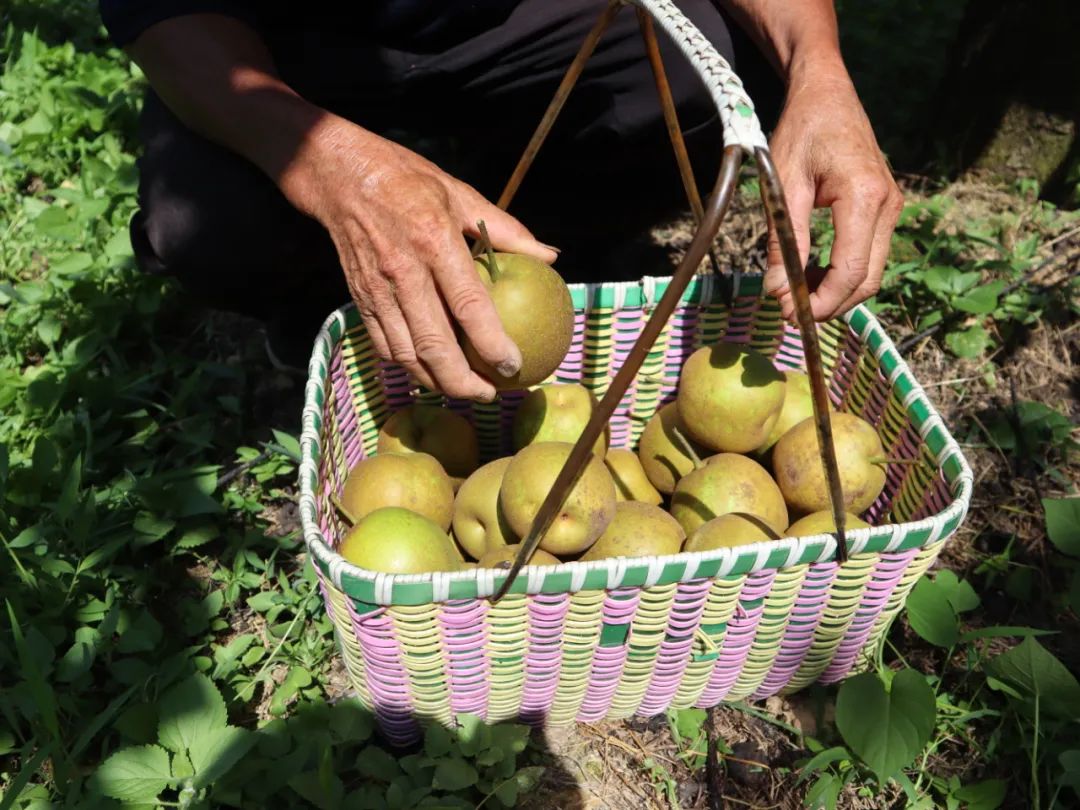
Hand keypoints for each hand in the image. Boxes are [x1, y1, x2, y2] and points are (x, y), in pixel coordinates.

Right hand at [282, 114, 556, 400]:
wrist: (341, 176)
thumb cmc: (408, 181)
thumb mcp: (460, 193)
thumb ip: (506, 230)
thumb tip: (550, 256)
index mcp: (434, 242)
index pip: (469, 306)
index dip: (492, 343)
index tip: (512, 365)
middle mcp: (404, 272)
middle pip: (434, 345)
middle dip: (464, 381)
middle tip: (490, 393)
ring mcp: (377, 290)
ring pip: (407, 354)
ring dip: (437, 382)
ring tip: (465, 390)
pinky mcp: (360, 299)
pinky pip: (385, 346)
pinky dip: (409, 367)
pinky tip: (430, 373)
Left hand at [764, 64, 902, 321]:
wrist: (827, 94)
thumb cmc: (802, 131)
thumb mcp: (783, 185)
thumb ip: (784, 240)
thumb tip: (777, 290)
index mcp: (864, 196)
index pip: (850, 270)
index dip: (820, 301)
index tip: (787, 314)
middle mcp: (888, 204)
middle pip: (866, 279)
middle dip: (829, 305)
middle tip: (788, 311)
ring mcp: (891, 208)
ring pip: (870, 272)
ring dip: (835, 292)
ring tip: (794, 291)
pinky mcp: (885, 210)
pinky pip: (868, 255)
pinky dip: (842, 273)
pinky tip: (810, 273)